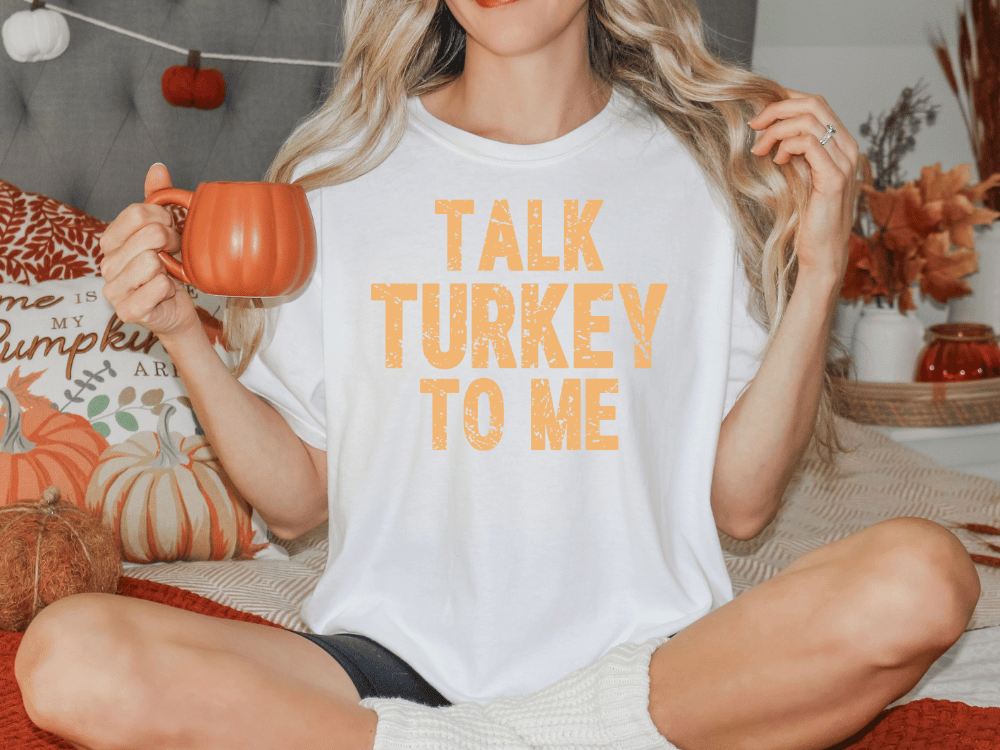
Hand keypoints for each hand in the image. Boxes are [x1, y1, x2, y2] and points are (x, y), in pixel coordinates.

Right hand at [99, 164, 198, 339]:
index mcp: (110, 241)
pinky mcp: (127, 311)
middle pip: (149, 236)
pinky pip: (158, 287)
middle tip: (173, 255)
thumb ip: (157, 199)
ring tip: (168, 274)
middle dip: (172, 243)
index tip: (171, 230)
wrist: (176, 310)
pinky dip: (170, 289)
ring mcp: (113, 289)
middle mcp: (105, 264)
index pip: (137, 213)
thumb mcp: (164, 230)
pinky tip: (165, 293)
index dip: (163, 219)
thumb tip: (158, 167)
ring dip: (170, 268)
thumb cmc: (170, 269)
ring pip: (151, 262)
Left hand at [748, 90, 859, 284]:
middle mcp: (848, 147)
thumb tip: (767, 127)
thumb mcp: (799, 174)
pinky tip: (776, 161)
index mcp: (841, 143)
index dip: (785, 100)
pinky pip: (808, 143)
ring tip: (760, 149)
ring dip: (776, 129)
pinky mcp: (834, 178)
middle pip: (813, 103)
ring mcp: (844, 161)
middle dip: (776, 109)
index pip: (815, 103)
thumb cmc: (809, 217)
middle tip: (753, 125)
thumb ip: (792, 150)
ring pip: (809, 120)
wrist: (822, 252)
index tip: (760, 115)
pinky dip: (786, 146)